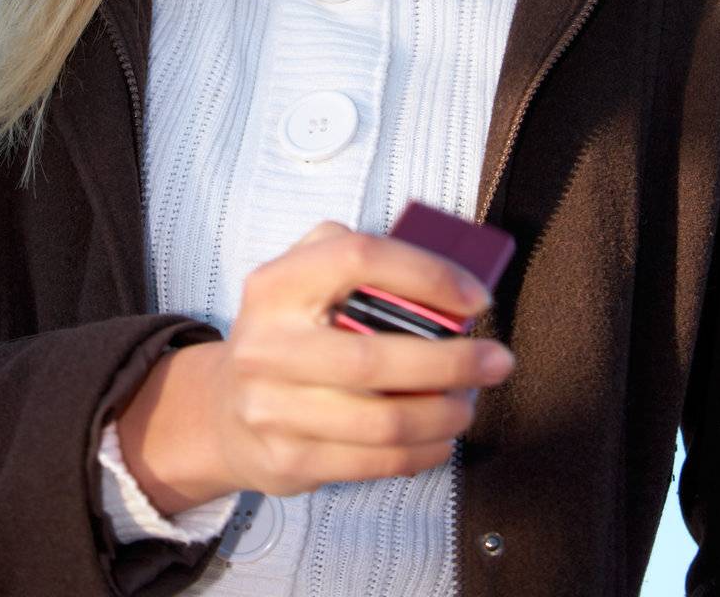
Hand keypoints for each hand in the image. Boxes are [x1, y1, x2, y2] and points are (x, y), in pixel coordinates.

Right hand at [203, 219, 514, 497]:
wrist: (223, 408)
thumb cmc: (285, 333)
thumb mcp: (302, 277)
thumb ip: (355, 260)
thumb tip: (442, 279)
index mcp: (276, 284)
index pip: (358, 258)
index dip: (425, 273)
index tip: (474, 296)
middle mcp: (267, 344)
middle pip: (375, 356)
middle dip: (452, 362)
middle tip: (496, 360)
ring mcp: (272, 407)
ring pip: (383, 420)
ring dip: (444, 414)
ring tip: (468, 403)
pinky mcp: (289, 459)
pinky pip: (375, 461)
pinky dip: (423, 451)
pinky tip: (440, 436)